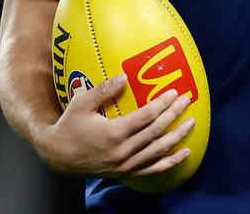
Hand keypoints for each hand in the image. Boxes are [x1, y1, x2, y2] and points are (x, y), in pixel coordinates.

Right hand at [37, 73, 195, 178]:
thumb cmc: (69, 127)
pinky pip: (154, 169)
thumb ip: (103, 90)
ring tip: (191, 122)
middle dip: (174, 115)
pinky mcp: (127, 172)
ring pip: (159, 151)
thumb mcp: (81, 104)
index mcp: (114, 133)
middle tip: (187, 101)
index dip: (163, 104)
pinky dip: (171, 162)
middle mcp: (123, 151)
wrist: (59, 157)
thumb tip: (125, 76)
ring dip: (178, 136)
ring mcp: (127, 164)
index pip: (146, 117)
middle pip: (157, 131)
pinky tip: (185, 153)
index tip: (174, 92)